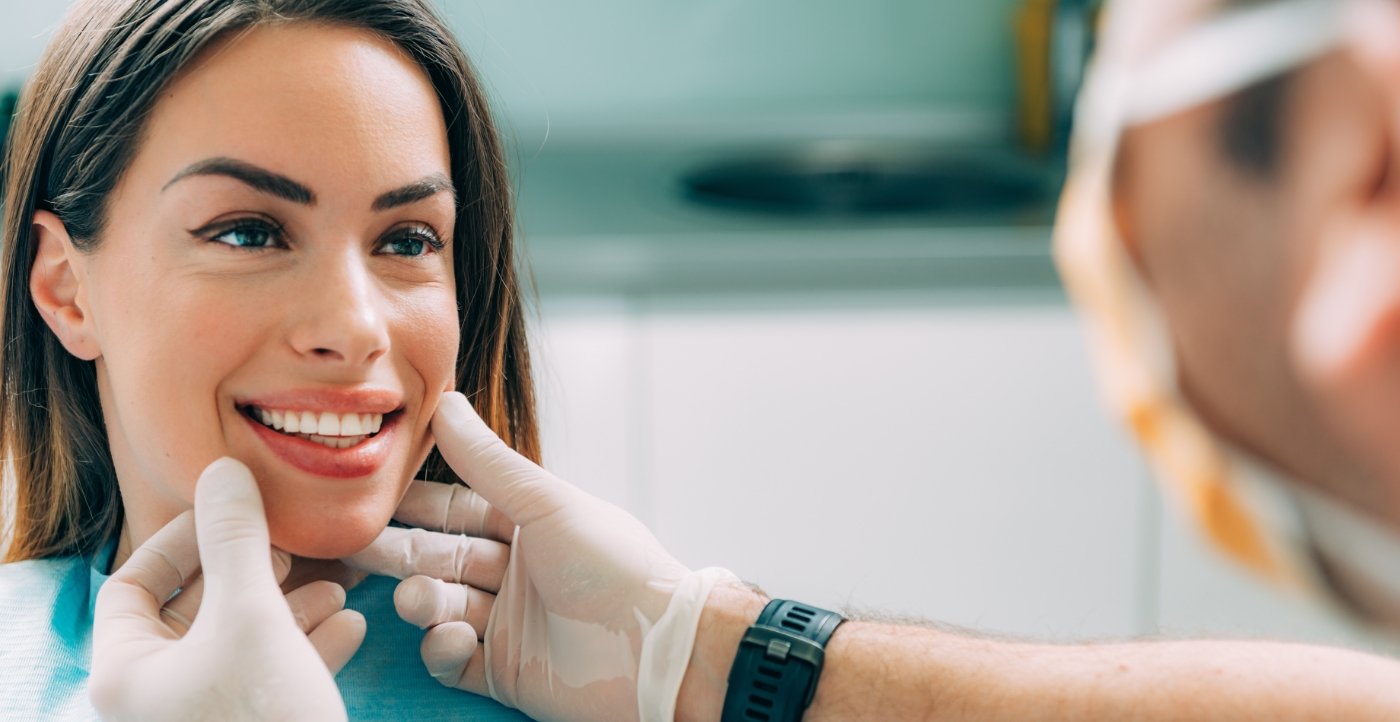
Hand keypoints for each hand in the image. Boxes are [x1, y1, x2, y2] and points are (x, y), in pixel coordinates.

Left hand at [90, 457, 365, 720]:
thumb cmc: (264, 720)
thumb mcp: (252, 616)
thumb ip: (236, 540)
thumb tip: (224, 471)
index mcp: (126, 674)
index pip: (132, 585)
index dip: (182, 540)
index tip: (235, 513)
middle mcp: (156, 699)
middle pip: (195, 611)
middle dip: (254, 571)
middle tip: (291, 546)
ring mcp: (206, 718)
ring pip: (241, 643)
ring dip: (291, 606)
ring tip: (337, 584)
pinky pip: (271, 678)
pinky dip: (307, 647)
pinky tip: (350, 625)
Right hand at [348, 392, 736, 721]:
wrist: (657, 650)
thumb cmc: (615, 566)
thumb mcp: (548, 504)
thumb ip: (490, 461)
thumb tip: (445, 402)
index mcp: (530, 526)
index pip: (458, 508)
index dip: (415, 502)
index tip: (370, 492)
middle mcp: (516, 572)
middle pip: (440, 557)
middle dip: (398, 552)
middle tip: (353, 546)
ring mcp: (508, 623)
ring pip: (441, 607)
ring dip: (421, 601)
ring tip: (418, 599)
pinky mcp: (505, 672)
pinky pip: (453, 658)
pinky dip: (442, 647)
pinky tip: (450, 638)